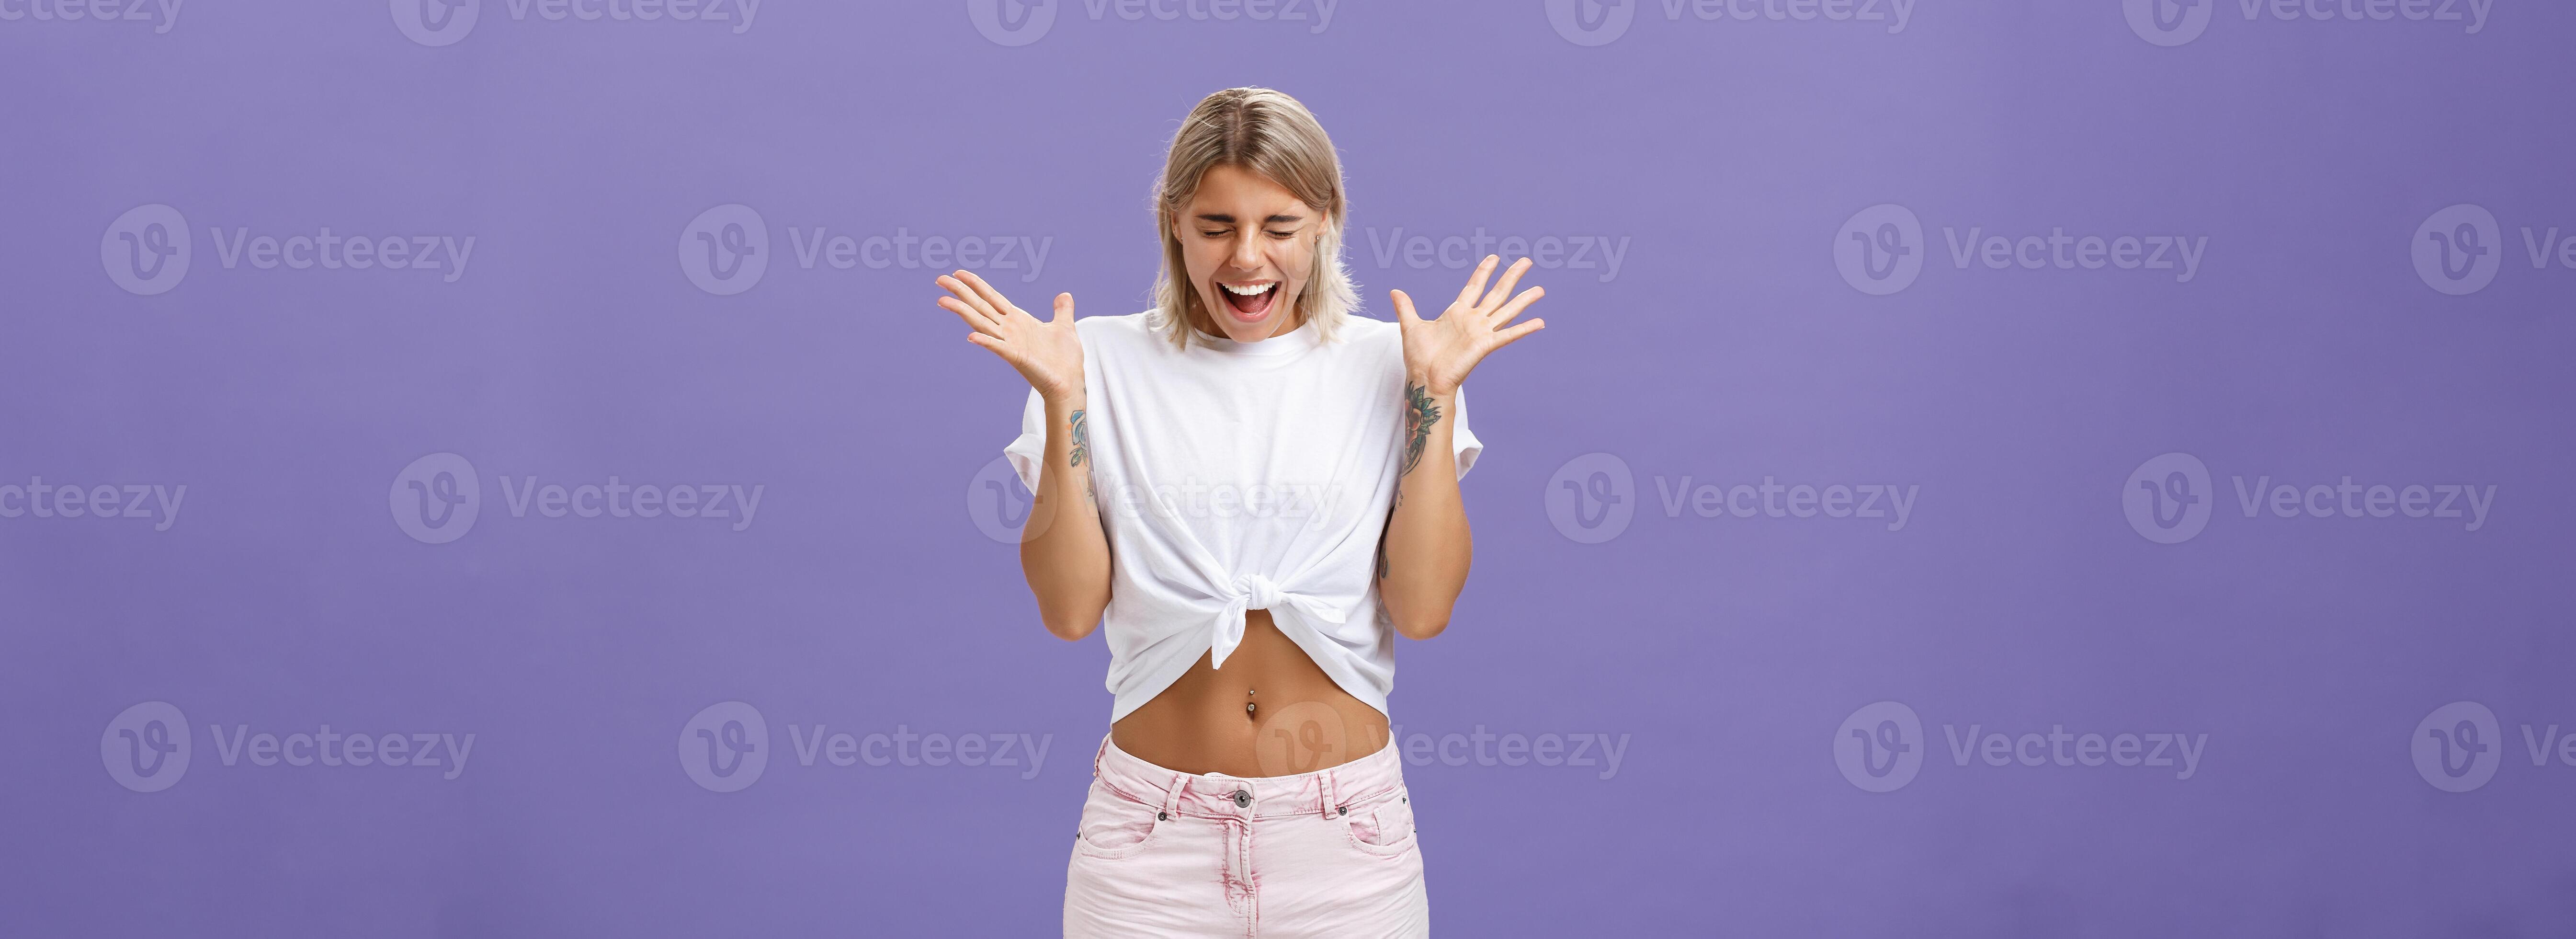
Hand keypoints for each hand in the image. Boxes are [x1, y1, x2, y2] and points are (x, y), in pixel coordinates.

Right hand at [938, 270, 1082, 399]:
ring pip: (981, 323)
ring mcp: (1010, 343)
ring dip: (962, 312)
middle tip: (939, 279)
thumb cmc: (1065, 360)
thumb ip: (1062, 310)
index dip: (976, 284)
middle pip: (980, 306)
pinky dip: (986, 342)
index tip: (958, 272)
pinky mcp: (1017, 357)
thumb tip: (1065, 295)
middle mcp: (1009, 330)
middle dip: (960, 292)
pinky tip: (971, 337)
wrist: (1070, 383)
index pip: (992, 297)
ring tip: (942, 301)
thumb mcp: (1065, 327)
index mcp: (1018, 320)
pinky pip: (998, 348)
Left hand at [1391, 255, 1545, 396]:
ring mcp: (1481, 332)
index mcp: (1457, 312)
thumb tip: (1394, 291)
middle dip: (1511, 277)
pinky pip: (1508, 335)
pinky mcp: (1485, 345)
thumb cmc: (1419, 357)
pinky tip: (1539, 322)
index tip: (1495, 257)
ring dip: (1524, 300)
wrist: (1424, 378)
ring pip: (1507, 310)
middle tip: (1526, 261)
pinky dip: (1524, 329)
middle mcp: (1473, 320)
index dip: (1484, 271)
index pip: (1475, 286)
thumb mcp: (1411, 326)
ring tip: (1540, 289)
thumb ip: (1406, 307)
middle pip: (1497, 293)